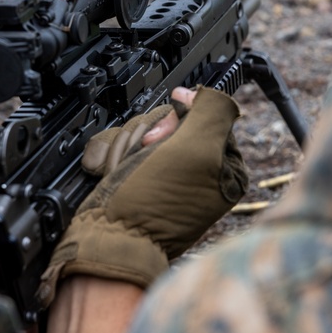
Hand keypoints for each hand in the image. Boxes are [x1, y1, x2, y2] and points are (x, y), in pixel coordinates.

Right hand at [36, 86, 247, 305]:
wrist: (106, 240)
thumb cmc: (150, 205)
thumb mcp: (196, 150)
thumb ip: (213, 111)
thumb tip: (204, 92)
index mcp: (225, 167)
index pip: (202, 114)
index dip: (177, 121)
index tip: (160, 139)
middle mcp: (198, 172)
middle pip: (169, 120)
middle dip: (147, 135)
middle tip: (142, 158)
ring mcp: (164, 176)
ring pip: (141, 130)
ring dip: (126, 146)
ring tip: (123, 172)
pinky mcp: (135, 179)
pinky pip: (122, 146)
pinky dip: (112, 156)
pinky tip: (111, 174)